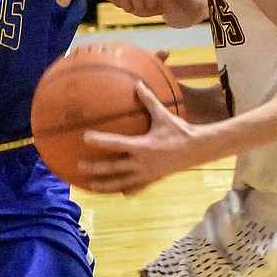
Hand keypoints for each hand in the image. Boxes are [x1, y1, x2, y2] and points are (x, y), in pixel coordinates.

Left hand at [78, 85, 199, 192]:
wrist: (197, 150)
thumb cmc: (179, 131)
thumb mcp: (163, 115)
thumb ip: (149, 100)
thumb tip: (137, 83)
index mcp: (142, 146)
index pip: (116, 143)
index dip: (100, 141)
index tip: (85, 137)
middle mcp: (142, 163)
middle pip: (114, 168)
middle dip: (96, 168)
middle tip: (79, 166)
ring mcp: (146, 174)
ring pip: (121, 183)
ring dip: (105, 186)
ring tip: (91, 187)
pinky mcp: (152, 180)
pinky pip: (135, 188)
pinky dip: (124, 191)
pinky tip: (117, 194)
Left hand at [94, 0, 203, 28]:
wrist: (178, 4)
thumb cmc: (152, 3)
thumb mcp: (130, 3)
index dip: (122, 3)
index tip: (132, 5)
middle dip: (132, 6)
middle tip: (143, 7)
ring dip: (142, 7)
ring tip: (152, 5)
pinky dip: (152, 6)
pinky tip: (159, 4)